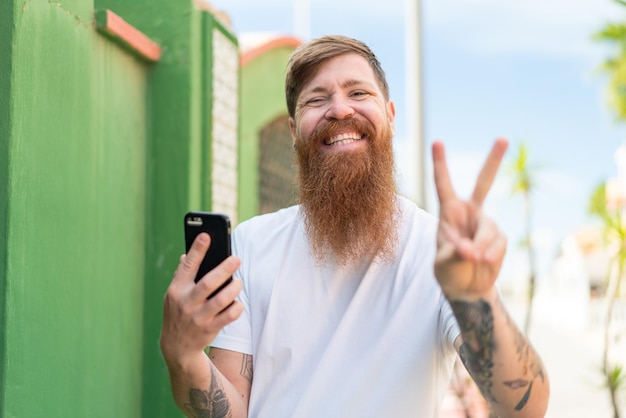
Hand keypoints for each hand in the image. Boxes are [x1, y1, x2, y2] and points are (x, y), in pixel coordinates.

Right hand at [160, 232, 242, 366]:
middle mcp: (185, 303)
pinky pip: (228, 316)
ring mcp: (198, 318)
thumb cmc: (178, 312)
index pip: (187, 266)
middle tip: (236, 259)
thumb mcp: (173, 294)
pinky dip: (236, 307)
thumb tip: (188, 254)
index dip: (197, 250)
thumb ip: (182, 275)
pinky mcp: (209, 330)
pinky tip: (237, 302)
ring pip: (221, 300)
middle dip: (224, 269)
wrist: (176, 347)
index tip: (207, 235)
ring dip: (233, 288)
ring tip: (239, 281)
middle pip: (208, 283)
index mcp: (176, 290)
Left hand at [432, 138, 507, 300]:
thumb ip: (455, 254)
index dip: (440, 164)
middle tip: (503, 138)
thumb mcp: (444, 264)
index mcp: (450, 212)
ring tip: (474, 259)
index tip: (437, 141)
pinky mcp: (500, 237)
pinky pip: (498, 242)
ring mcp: (486, 223)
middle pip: (484, 182)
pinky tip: (484, 262)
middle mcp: (470, 212)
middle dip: (494, 160)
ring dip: (482, 246)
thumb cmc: (448, 272)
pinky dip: (492, 253)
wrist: (467, 289)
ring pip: (489, 228)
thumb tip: (470, 250)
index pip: (444, 184)